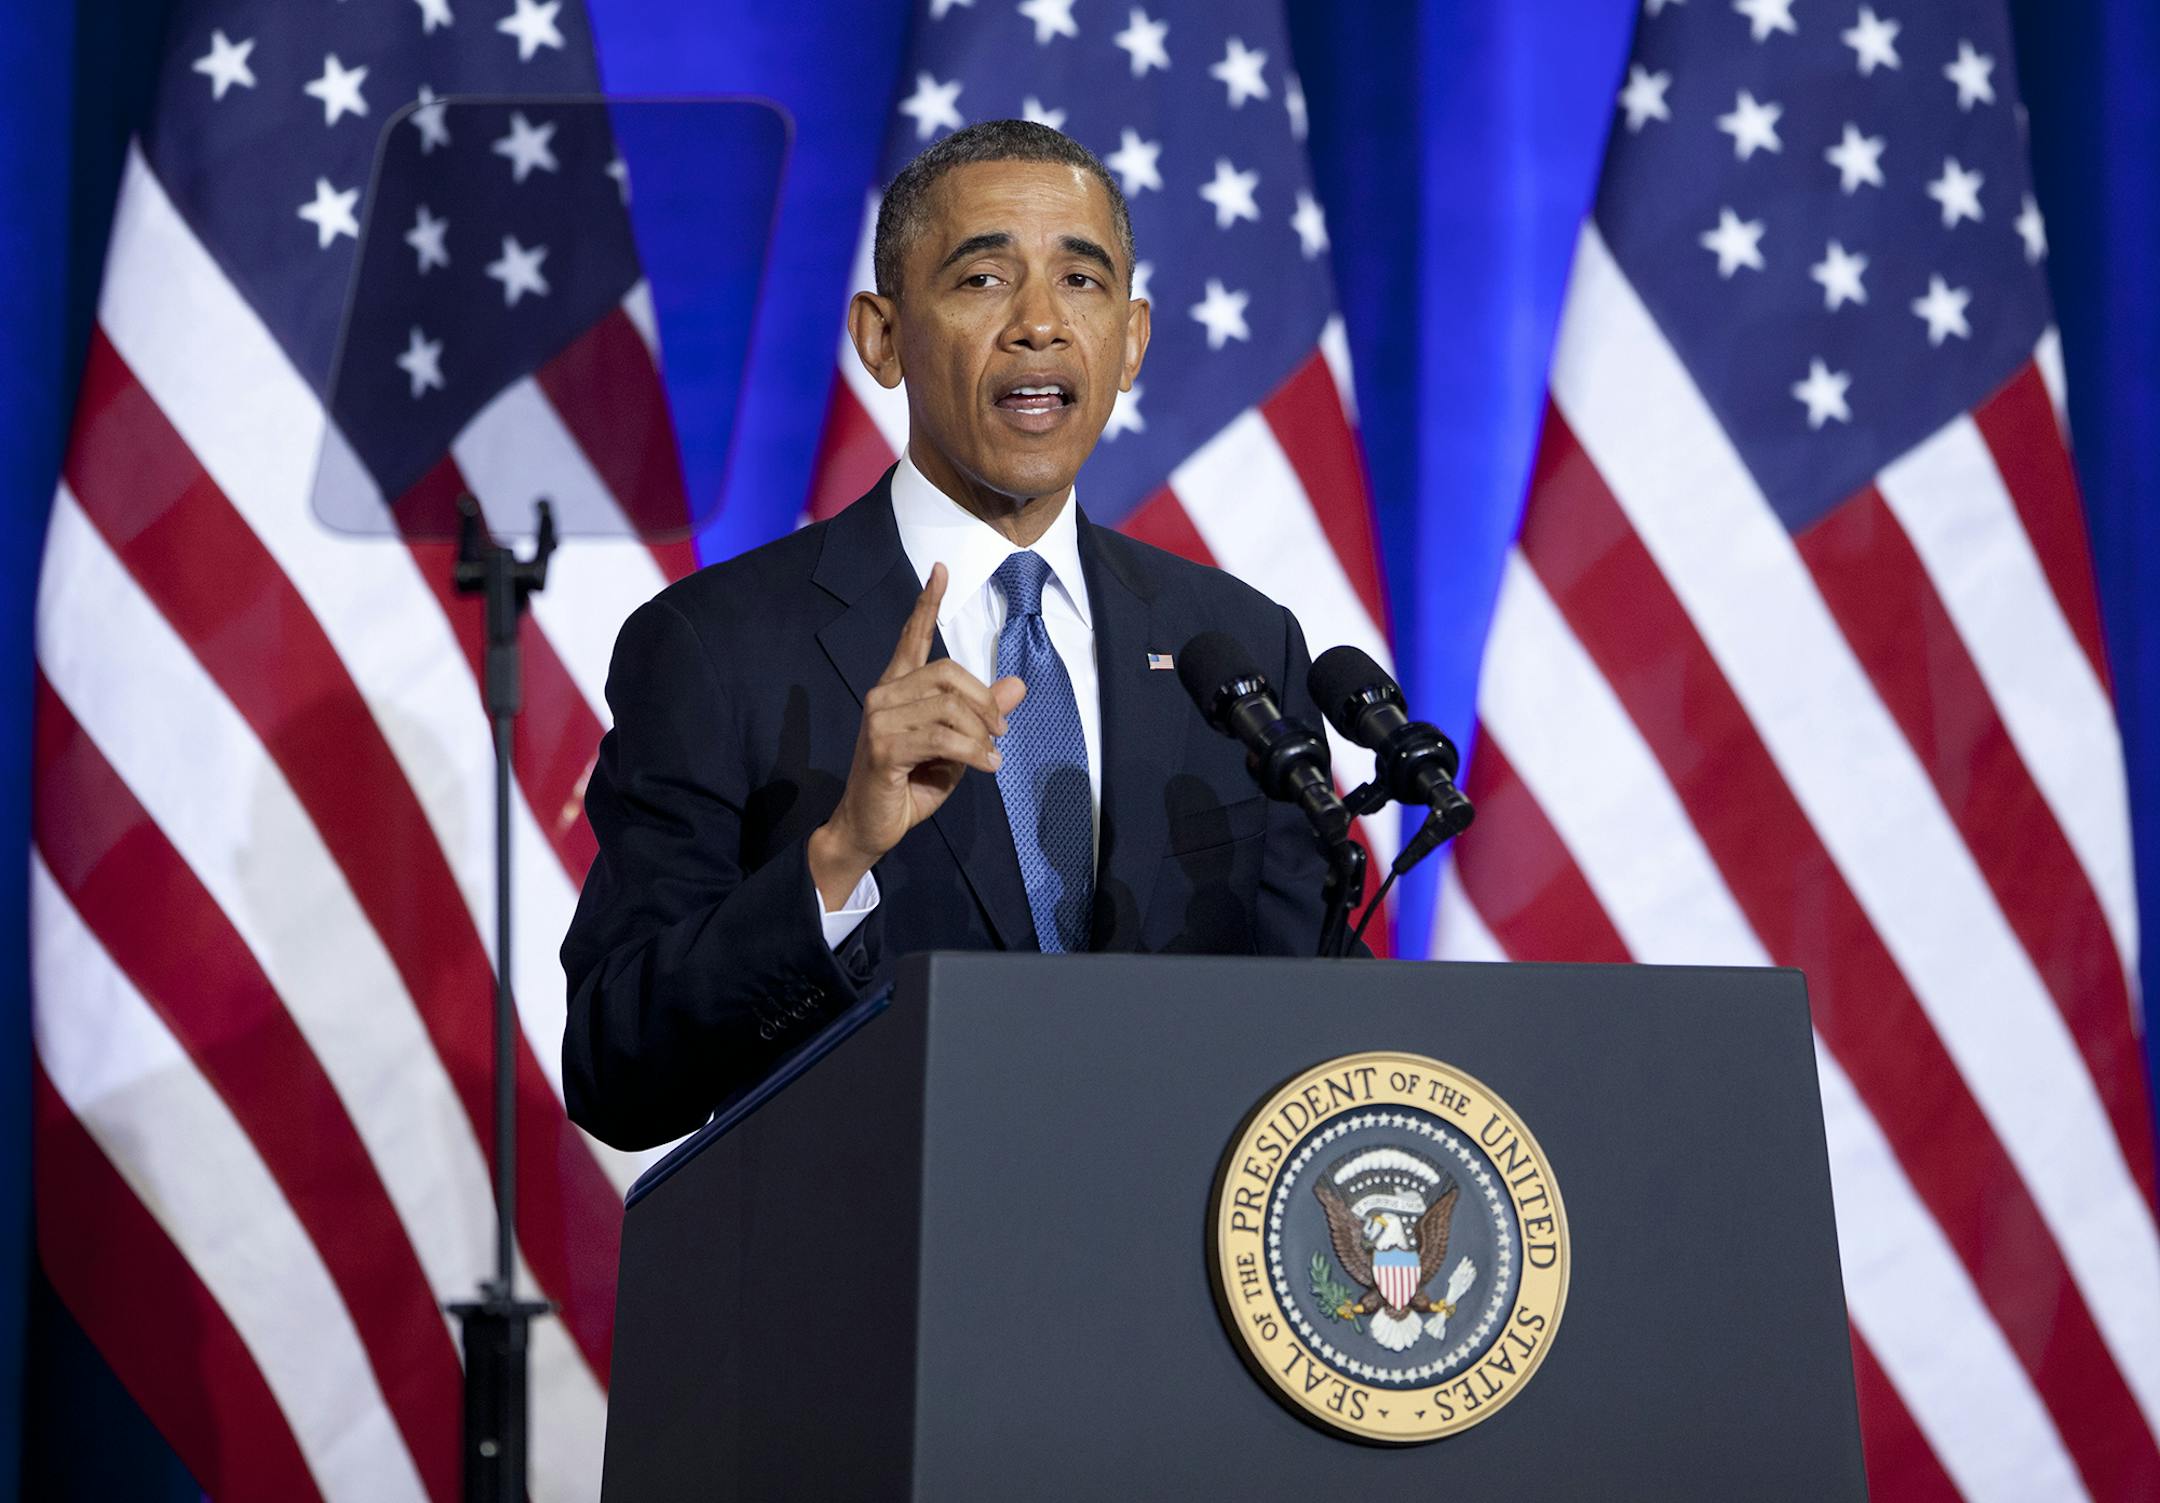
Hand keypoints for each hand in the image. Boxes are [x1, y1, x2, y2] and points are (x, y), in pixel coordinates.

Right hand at [808, 563, 1027, 909]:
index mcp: (897, 688)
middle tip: (1002, 732)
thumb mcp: (958, 747)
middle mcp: (884, 694)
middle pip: (948, 671)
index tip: (940, 570)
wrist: (870, 827)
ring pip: (948, 705)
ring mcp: (879, 718)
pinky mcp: (883, 746)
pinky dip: (973, 752)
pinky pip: (942, 737)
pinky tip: (986, 766)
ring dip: (981, 733)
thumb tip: (1018, 684)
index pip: (912, 636)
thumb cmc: (911, 786)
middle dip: (985, 700)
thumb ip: (983, 715)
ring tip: (991, 756)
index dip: (926, 603)